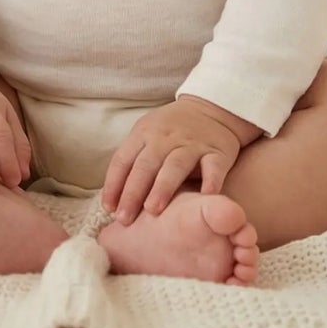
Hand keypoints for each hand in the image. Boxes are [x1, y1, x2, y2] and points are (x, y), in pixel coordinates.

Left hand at [101, 96, 251, 224]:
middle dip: (133, 192)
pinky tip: (205, 197)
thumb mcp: (147, 135)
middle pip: (146, 164)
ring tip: (153, 210)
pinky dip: (211, 181)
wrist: (211, 109)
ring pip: (175, 165)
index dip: (114, 184)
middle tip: (125, 218)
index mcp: (144, 133)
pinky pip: (213, 167)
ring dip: (163, 187)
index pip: (123, 159)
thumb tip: (114, 201)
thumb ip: (133, 161)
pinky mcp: (217, 151)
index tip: (109, 208)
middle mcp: (166, 137)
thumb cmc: (171, 131)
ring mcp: (192, 144)